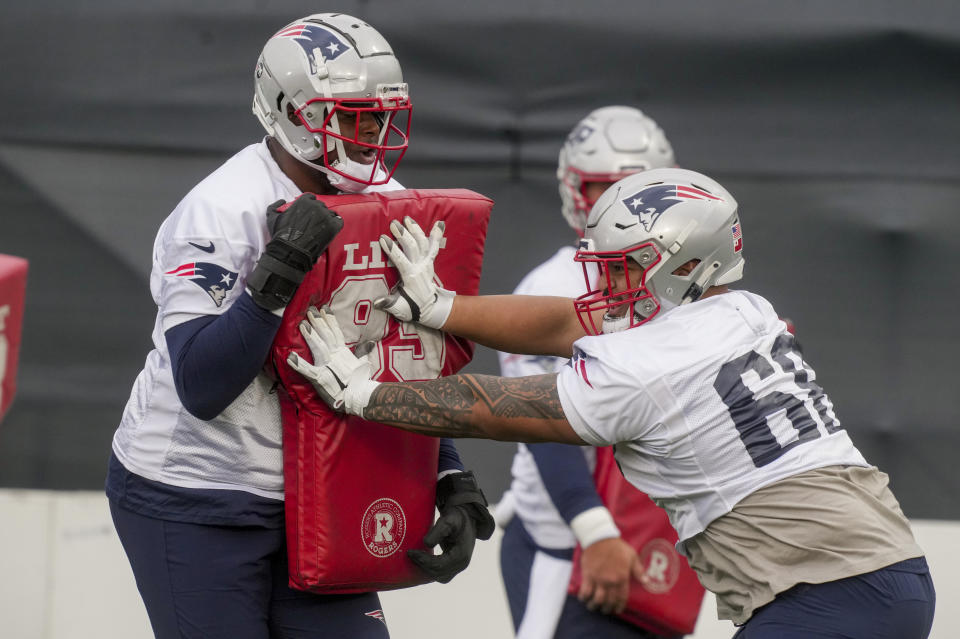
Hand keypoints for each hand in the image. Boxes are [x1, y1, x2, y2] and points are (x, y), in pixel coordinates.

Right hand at [247, 194, 343, 310]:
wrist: (290, 252)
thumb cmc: (281, 236)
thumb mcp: (272, 218)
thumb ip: (275, 206)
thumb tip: (282, 201)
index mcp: (304, 201)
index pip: (311, 198)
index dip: (310, 206)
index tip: (308, 214)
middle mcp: (316, 206)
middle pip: (321, 206)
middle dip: (318, 213)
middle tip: (314, 224)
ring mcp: (326, 216)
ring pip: (330, 213)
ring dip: (327, 219)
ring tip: (321, 229)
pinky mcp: (333, 226)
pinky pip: (339, 221)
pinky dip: (335, 225)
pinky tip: (329, 231)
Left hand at [286, 306, 377, 414]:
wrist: (359, 397)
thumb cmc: (360, 381)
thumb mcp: (363, 363)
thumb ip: (363, 352)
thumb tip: (370, 342)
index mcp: (343, 352)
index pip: (335, 332)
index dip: (329, 320)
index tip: (324, 308)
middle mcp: (335, 356)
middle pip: (325, 336)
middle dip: (317, 322)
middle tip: (310, 310)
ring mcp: (328, 366)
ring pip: (318, 348)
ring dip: (310, 337)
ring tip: (302, 325)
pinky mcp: (321, 378)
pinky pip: (308, 370)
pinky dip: (299, 364)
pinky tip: (290, 357)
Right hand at [375, 217, 453, 328]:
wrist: (431, 308)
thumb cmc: (412, 307)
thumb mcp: (399, 308)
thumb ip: (389, 304)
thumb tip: (377, 302)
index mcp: (411, 277)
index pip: (401, 261)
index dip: (393, 250)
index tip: (383, 239)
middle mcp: (420, 267)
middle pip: (413, 248)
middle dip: (403, 235)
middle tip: (394, 224)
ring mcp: (427, 263)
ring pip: (423, 243)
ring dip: (416, 230)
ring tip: (407, 218)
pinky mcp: (430, 261)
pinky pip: (434, 247)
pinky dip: (437, 235)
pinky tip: (440, 223)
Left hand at [407, 471, 494, 583]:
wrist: (468, 518)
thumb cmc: (457, 518)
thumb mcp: (448, 521)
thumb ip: (438, 531)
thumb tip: (426, 543)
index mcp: (461, 555)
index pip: (439, 565)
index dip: (423, 560)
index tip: (411, 552)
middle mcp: (462, 564)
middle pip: (438, 573)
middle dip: (422, 565)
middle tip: (410, 554)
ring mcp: (459, 566)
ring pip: (440, 576)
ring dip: (425, 569)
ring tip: (414, 557)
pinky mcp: (454, 565)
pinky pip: (441, 573)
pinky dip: (430, 569)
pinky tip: (421, 560)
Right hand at [577, 537, 639, 614]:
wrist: (600, 538)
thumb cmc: (617, 547)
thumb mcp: (632, 556)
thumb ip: (639, 570)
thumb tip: (647, 581)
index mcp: (622, 578)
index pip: (622, 598)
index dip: (619, 606)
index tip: (617, 610)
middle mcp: (611, 581)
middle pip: (609, 601)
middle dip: (607, 608)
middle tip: (605, 610)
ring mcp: (598, 579)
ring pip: (597, 599)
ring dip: (595, 605)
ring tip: (593, 607)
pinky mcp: (588, 575)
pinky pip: (585, 590)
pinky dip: (584, 597)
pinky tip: (583, 598)